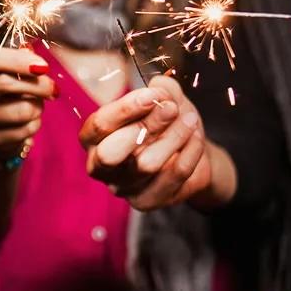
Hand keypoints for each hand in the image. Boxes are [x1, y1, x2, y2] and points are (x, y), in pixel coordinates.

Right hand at [0, 46, 56, 157]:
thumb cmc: (5, 92)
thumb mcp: (9, 70)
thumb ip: (20, 57)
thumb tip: (30, 51)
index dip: (18, 60)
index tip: (43, 66)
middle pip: (5, 84)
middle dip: (38, 85)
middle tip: (53, 88)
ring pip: (22, 110)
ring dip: (38, 107)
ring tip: (35, 105)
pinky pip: (26, 130)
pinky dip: (35, 124)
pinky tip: (28, 121)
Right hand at [78, 74, 210, 210]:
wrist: (190, 152)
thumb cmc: (166, 123)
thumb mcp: (163, 99)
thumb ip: (160, 89)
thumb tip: (159, 89)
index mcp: (94, 139)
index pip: (98, 125)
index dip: (125, 109)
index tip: (152, 96)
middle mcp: (101, 166)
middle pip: (112, 153)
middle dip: (144, 126)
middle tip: (171, 109)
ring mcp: (123, 188)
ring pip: (147, 165)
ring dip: (174, 136)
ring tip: (190, 120)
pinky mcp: (147, 201)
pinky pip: (172, 176)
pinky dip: (189, 152)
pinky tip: (196, 137)